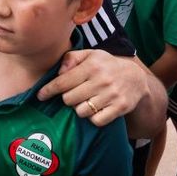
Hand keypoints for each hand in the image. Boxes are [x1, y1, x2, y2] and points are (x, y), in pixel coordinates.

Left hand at [37, 49, 152, 127]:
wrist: (136, 78)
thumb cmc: (106, 66)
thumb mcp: (90, 55)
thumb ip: (71, 58)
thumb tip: (59, 72)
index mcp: (92, 66)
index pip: (63, 82)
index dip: (49, 90)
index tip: (40, 96)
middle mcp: (102, 80)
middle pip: (69, 99)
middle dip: (67, 98)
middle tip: (73, 94)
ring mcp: (112, 95)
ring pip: (81, 111)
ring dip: (79, 108)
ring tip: (86, 101)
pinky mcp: (120, 108)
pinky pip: (96, 120)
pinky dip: (92, 117)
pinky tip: (95, 109)